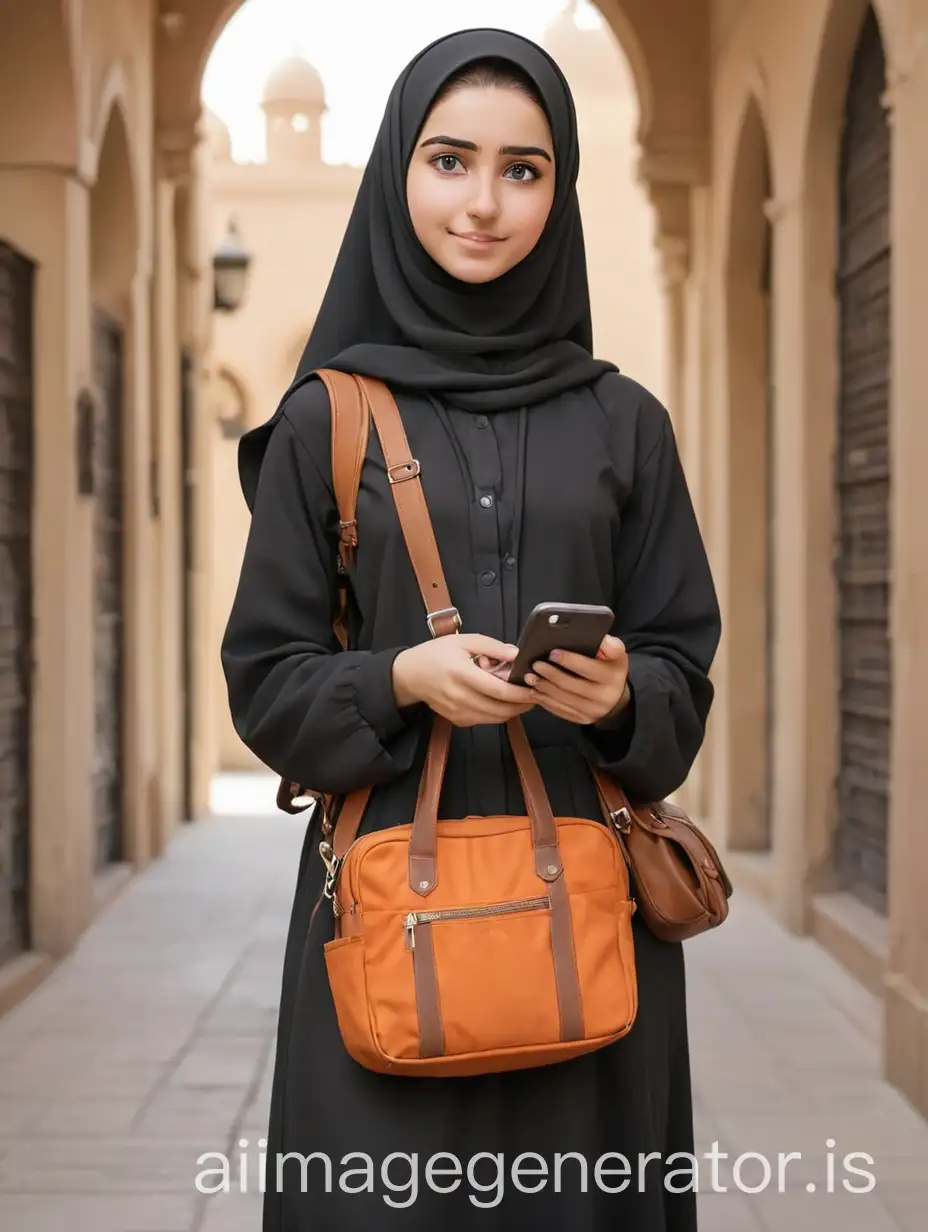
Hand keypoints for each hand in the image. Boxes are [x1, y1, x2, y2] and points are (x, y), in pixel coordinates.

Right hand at [392, 634, 536, 726]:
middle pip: (500, 709)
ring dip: (512, 711)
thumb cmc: (437, 654)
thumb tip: (517, 654)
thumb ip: (492, 647)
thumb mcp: (464, 641)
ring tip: (522, 698)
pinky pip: (484, 720)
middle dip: (522, 705)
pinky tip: (501, 701)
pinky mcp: (457, 720)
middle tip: (535, 694)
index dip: (520, 692)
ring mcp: (457, 712)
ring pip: (495, 718)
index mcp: (462, 674)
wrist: (410, 675)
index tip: (535, 687)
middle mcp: (459, 697)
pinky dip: (497, 713)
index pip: (497, 690)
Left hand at [523, 635, 629, 724]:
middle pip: (572, 686)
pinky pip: (559, 710)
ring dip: (543, 688)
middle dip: (551, 674)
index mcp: (613, 677)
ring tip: (530, 677)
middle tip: (536, 664)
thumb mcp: (616, 654)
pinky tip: (534, 691)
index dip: (570, 660)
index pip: (589, 668)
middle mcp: (605, 697)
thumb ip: (608, 644)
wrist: (615, 696)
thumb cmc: (610, 668)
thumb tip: (593, 637)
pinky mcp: (581, 719)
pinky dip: (544, 700)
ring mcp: (592, 711)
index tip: (552, 653)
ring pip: (563, 700)